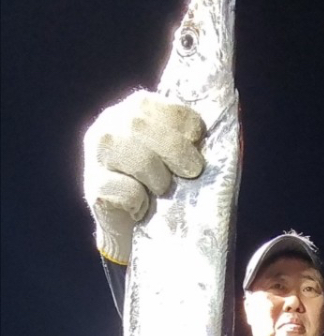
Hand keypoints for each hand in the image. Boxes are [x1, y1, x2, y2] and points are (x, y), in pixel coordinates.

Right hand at [83, 90, 205, 263]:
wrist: (135, 230)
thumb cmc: (165, 188)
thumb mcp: (180, 157)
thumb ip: (191, 139)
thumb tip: (218, 129)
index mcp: (135, 109)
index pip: (161, 105)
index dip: (186, 126)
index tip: (197, 146)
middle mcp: (109, 124)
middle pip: (142, 125)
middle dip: (176, 151)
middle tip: (191, 173)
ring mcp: (95, 155)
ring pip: (136, 157)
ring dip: (159, 178)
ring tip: (160, 191)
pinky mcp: (92, 187)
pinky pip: (127, 191)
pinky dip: (141, 203)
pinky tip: (139, 207)